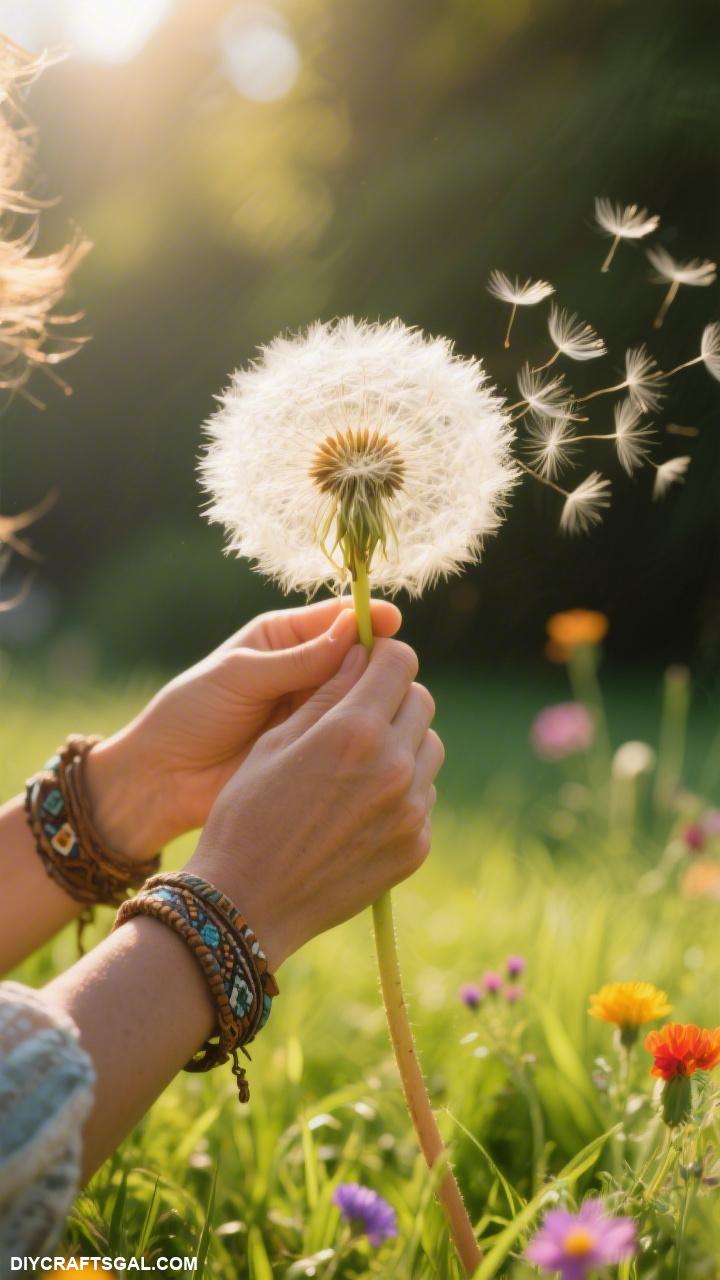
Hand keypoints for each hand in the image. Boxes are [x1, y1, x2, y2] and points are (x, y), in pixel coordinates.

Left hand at [85, 598, 400, 857]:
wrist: (165, 778)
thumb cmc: (190, 714)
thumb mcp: (240, 677)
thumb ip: (295, 659)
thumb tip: (354, 629)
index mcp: (285, 639)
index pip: (338, 619)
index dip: (368, 618)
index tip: (392, 621)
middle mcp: (308, 671)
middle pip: (361, 657)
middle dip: (379, 661)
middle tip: (393, 672)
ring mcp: (316, 712)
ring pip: (363, 697)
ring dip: (376, 699)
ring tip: (385, 707)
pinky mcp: (319, 749)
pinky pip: (352, 736)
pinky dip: (367, 735)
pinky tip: (378, 738)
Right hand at [186, 637, 443, 968]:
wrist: (248, 904)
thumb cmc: (247, 814)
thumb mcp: (275, 741)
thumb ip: (326, 694)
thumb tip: (361, 653)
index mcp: (355, 730)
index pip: (401, 663)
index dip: (382, 656)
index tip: (365, 665)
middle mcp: (394, 766)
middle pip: (420, 702)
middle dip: (393, 698)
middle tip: (358, 714)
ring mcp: (412, 810)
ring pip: (429, 749)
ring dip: (402, 743)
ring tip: (357, 764)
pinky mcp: (417, 846)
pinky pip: (423, 796)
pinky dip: (402, 790)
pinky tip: (358, 808)